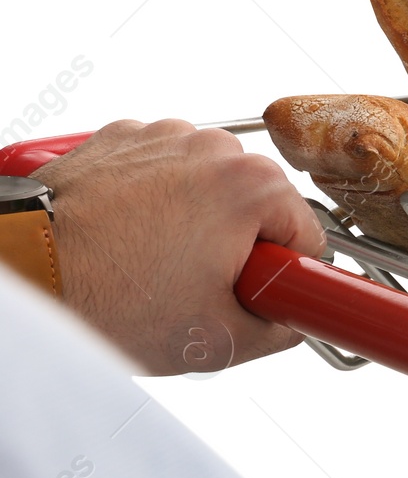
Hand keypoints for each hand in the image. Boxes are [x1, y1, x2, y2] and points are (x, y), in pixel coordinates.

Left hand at [32, 119, 324, 373]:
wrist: (21, 271)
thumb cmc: (105, 297)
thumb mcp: (217, 340)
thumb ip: (282, 328)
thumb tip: (294, 317)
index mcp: (252, 186)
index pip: (308, 238)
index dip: (284, 277)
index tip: (253, 295)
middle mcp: (214, 147)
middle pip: (260, 208)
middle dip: (238, 248)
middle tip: (194, 289)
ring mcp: (164, 137)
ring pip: (210, 190)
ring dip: (196, 224)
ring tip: (152, 266)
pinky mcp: (122, 139)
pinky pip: (162, 174)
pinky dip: (153, 203)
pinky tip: (127, 240)